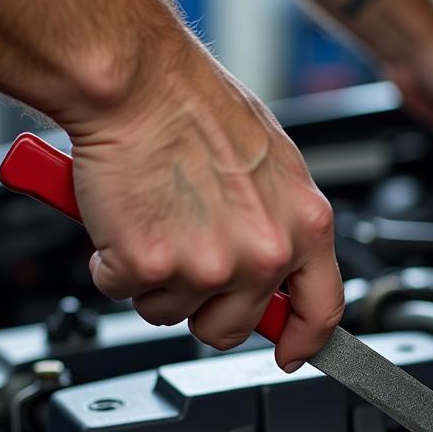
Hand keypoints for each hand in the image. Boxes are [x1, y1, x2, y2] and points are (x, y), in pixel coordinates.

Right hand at [66, 42, 342, 367]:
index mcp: (306, 224)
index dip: (303, 341)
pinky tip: (122, 217)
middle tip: (182, 259)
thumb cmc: (198, 107)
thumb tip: (278, 267)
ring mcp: (209, 265)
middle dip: (201, 305)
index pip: (321, 310)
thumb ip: (282, 224)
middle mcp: (265, 252)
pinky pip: (123, 290)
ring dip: (153, 278)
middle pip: (232, 327)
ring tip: (153, 218)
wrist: (139, 79)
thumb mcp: (274, 165)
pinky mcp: (151, 265)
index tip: (289, 352)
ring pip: (170, 313)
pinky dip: (111, 261)